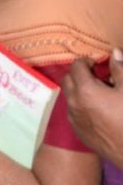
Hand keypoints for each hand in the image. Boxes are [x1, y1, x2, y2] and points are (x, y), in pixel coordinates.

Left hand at [62, 52, 122, 166]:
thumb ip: (119, 69)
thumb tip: (114, 52)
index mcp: (85, 90)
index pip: (76, 66)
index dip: (86, 61)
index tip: (98, 64)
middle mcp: (73, 103)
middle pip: (67, 79)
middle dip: (78, 74)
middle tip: (96, 76)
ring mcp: (74, 120)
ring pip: (68, 97)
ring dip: (78, 90)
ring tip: (98, 93)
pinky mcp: (78, 132)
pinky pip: (72, 112)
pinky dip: (80, 105)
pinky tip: (96, 110)